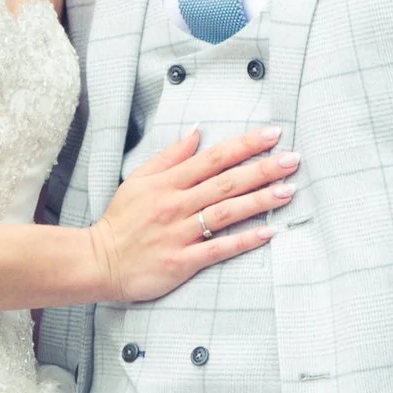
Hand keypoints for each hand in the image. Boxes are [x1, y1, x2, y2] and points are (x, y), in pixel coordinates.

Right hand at [87, 128, 298, 306]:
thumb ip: (170, 156)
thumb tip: (197, 131)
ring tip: (288, 191)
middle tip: (293, 160)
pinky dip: (243, 240)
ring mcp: (179, 233)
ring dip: (259, 200)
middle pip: (225, 182)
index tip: (273, 135)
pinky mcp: (181, 261)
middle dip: (262, 169)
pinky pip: (217, 249)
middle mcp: (175, 204)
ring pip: (225, 212)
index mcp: (167, 182)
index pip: (213, 158)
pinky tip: (268, 232)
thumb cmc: (121, 221)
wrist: (98, 261)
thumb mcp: (138, 180)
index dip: (244, 145)